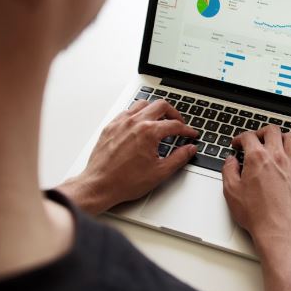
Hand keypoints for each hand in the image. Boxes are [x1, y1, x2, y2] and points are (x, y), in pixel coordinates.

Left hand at [58, 99, 197, 214]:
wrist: (99, 186)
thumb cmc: (125, 181)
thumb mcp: (160, 172)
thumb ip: (179, 158)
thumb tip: (190, 149)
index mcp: (149, 132)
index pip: (175, 125)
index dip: (187, 130)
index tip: (191, 134)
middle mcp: (135, 123)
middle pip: (161, 106)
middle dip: (174, 113)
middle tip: (179, 123)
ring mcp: (121, 123)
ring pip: (143, 104)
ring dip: (155, 109)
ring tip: (160, 119)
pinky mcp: (110, 127)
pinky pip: (127, 111)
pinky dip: (137, 114)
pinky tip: (139, 123)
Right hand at [222, 125, 290, 290]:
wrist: (279, 231)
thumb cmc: (257, 215)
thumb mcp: (231, 192)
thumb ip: (228, 171)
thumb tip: (230, 161)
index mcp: (257, 158)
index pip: (249, 137)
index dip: (240, 138)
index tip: (237, 144)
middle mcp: (277, 157)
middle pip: (272, 131)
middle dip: (261, 132)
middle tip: (256, 139)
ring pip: (290, 138)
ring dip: (280, 138)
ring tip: (274, 144)